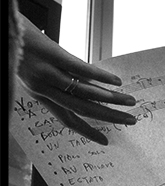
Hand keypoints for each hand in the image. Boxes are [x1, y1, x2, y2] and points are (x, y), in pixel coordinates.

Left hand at [15, 14, 136, 144]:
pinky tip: (116, 81)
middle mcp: (42, 87)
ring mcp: (46, 71)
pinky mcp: (51, 54)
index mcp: (38, 93)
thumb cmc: (13, 45)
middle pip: (81, 109)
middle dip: (109, 117)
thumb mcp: (30, 69)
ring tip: (129, 101)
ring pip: (84, 92)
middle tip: (130, 121)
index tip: (105, 140)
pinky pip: (80, 69)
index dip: (87, 131)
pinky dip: (100, 76)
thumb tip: (79, 83)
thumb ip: (53, 79)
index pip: (67, 118)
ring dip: (111, 99)